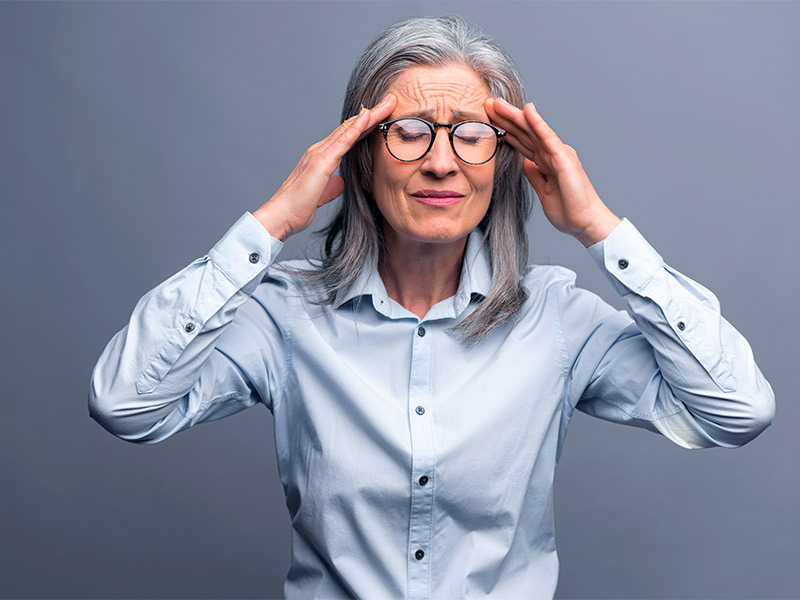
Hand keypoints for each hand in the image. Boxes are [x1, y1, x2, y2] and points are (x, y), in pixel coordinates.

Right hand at [253, 94, 397, 240]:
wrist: (281, 215)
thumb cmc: (297, 208)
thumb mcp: (321, 195)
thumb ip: (331, 186)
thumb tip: (340, 182)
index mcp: (321, 157)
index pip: (347, 136)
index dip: (365, 125)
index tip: (383, 116)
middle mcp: (319, 150)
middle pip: (350, 127)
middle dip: (372, 114)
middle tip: (391, 100)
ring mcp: (320, 153)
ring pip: (349, 128)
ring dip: (370, 115)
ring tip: (388, 102)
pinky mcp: (322, 161)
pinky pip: (343, 140)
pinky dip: (356, 127)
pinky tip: (368, 115)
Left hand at [485, 97, 620, 246]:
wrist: (585, 222)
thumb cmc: (569, 210)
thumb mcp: (543, 191)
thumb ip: (535, 175)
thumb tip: (526, 162)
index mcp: (546, 162)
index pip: (522, 142)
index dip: (505, 130)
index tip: (488, 120)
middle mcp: (552, 153)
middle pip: (524, 132)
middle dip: (505, 118)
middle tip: (487, 104)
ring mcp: (558, 153)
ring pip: (532, 130)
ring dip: (515, 115)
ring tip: (497, 103)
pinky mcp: (563, 158)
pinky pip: (547, 137)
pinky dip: (537, 123)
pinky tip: (527, 110)